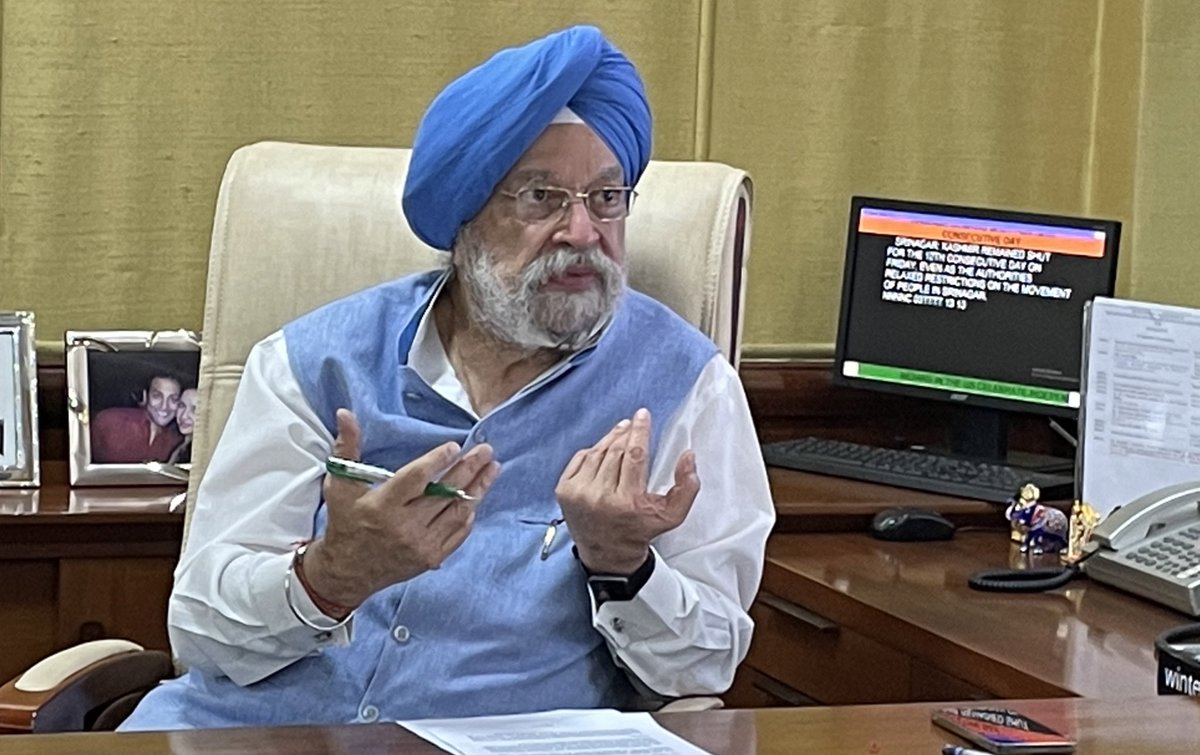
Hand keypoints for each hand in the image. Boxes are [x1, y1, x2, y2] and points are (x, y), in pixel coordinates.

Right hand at [303, 409, 500, 608]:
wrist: (347, 571)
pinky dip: (469, 515)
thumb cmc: (345, 523)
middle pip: (445, 493)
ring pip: (457, 512)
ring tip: (492, 469)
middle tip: (486, 451)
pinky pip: (458, 533)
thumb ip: (347, 448)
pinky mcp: (431, 557)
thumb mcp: (340, 485)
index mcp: (383, 506)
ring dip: (478, 489)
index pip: (416, 479)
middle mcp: (404, 526)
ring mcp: (421, 544)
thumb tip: (345, 414)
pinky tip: (477, 498)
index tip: (454, 446)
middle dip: (469, 469)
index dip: (437, 461)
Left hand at [555, 408, 699, 573]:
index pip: (635, 456)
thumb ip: (686, 486)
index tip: (643, 415)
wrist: (608, 554)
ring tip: (621, 432)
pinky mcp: (564, 491)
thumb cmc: (641, 530)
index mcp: (627, 503)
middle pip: (616, 451)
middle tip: (633, 423)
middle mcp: (599, 497)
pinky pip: (581, 459)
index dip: (640, 432)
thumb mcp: (672, 515)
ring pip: (597, 452)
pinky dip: (593, 451)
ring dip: (611, 439)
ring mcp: (578, 494)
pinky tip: (603, 450)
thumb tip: (689, 455)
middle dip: (626, 433)